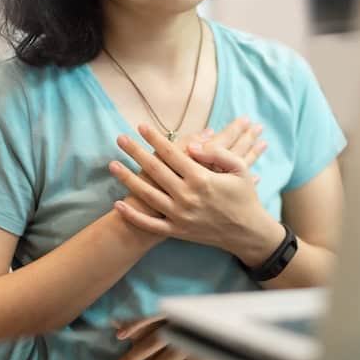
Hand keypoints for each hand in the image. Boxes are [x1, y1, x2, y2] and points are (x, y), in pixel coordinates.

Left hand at [109, 123, 281, 258]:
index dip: (155, 139)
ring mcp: (180, 215)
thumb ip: (219, 153)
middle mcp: (187, 196)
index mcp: (202, 179)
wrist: (247, 233)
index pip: (172, 154)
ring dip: (127, 179)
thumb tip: (193, 144)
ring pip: (147, 195)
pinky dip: (133, 216)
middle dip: (136, 152)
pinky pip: (150, 224)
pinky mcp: (177, 231)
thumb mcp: (241, 169)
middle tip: (120, 138)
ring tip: (113, 164)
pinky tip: (118, 204)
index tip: (141, 126)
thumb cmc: (244, 197)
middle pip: (155, 170)